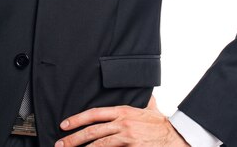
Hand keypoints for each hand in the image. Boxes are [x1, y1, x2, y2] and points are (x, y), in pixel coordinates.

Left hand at [55, 95, 189, 146]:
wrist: (176, 137)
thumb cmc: (162, 125)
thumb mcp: (151, 109)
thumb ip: (145, 102)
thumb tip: (146, 94)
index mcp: (123, 111)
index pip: (95, 113)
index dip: (78, 119)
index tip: (65, 124)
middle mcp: (122, 122)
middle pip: (92, 130)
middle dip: (74, 138)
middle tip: (60, 143)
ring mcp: (126, 136)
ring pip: (98, 144)